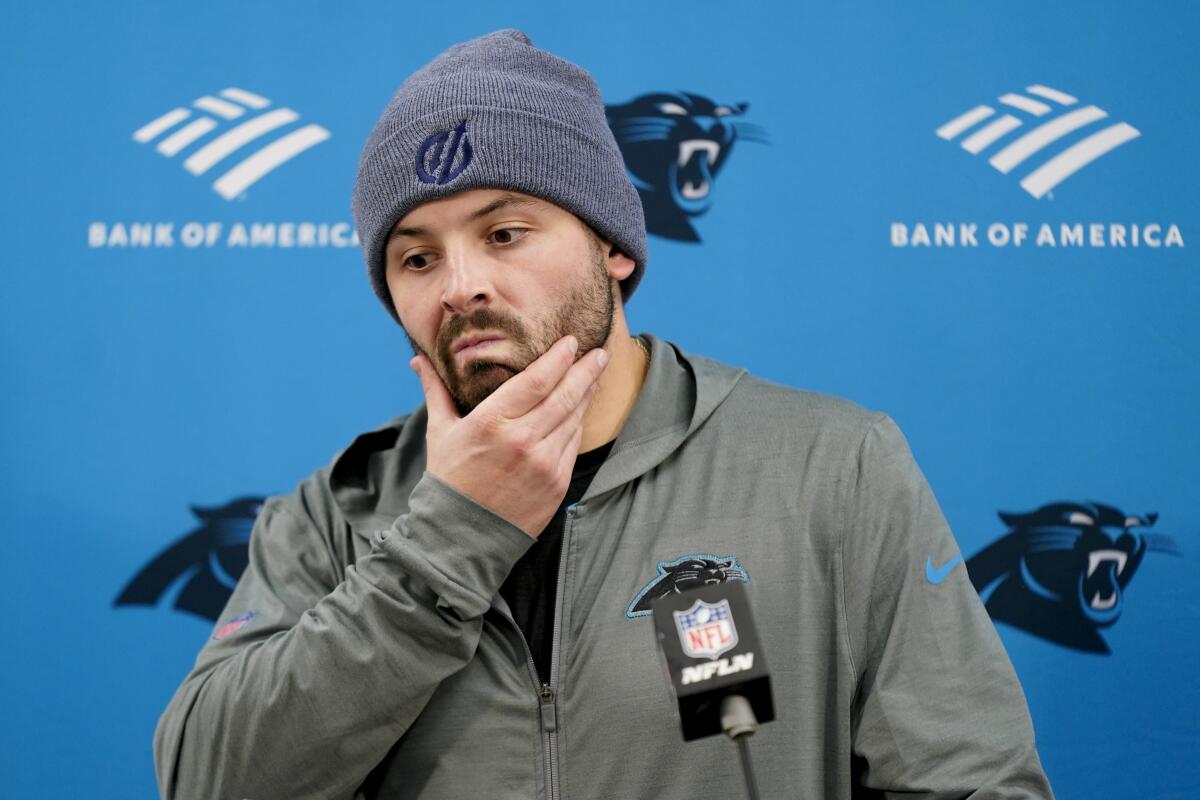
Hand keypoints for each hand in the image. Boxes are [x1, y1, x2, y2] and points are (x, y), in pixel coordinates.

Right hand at [410, 335, 608, 537]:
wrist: (460, 536)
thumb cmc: (449, 479)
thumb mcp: (440, 431)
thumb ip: (436, 390)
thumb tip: (418, 359)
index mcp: (492, 422)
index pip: (537, 380)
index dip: (559, 358)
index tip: (572, 341)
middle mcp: (522, 441)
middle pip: (565, 395)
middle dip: (586, 370)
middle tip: (600, 352)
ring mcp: (543, 464)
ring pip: (574, 419)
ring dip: (587, 394)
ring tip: (595, 375)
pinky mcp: (557, 484)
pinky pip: (573, 444)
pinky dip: (579, 423)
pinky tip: (581, 409)